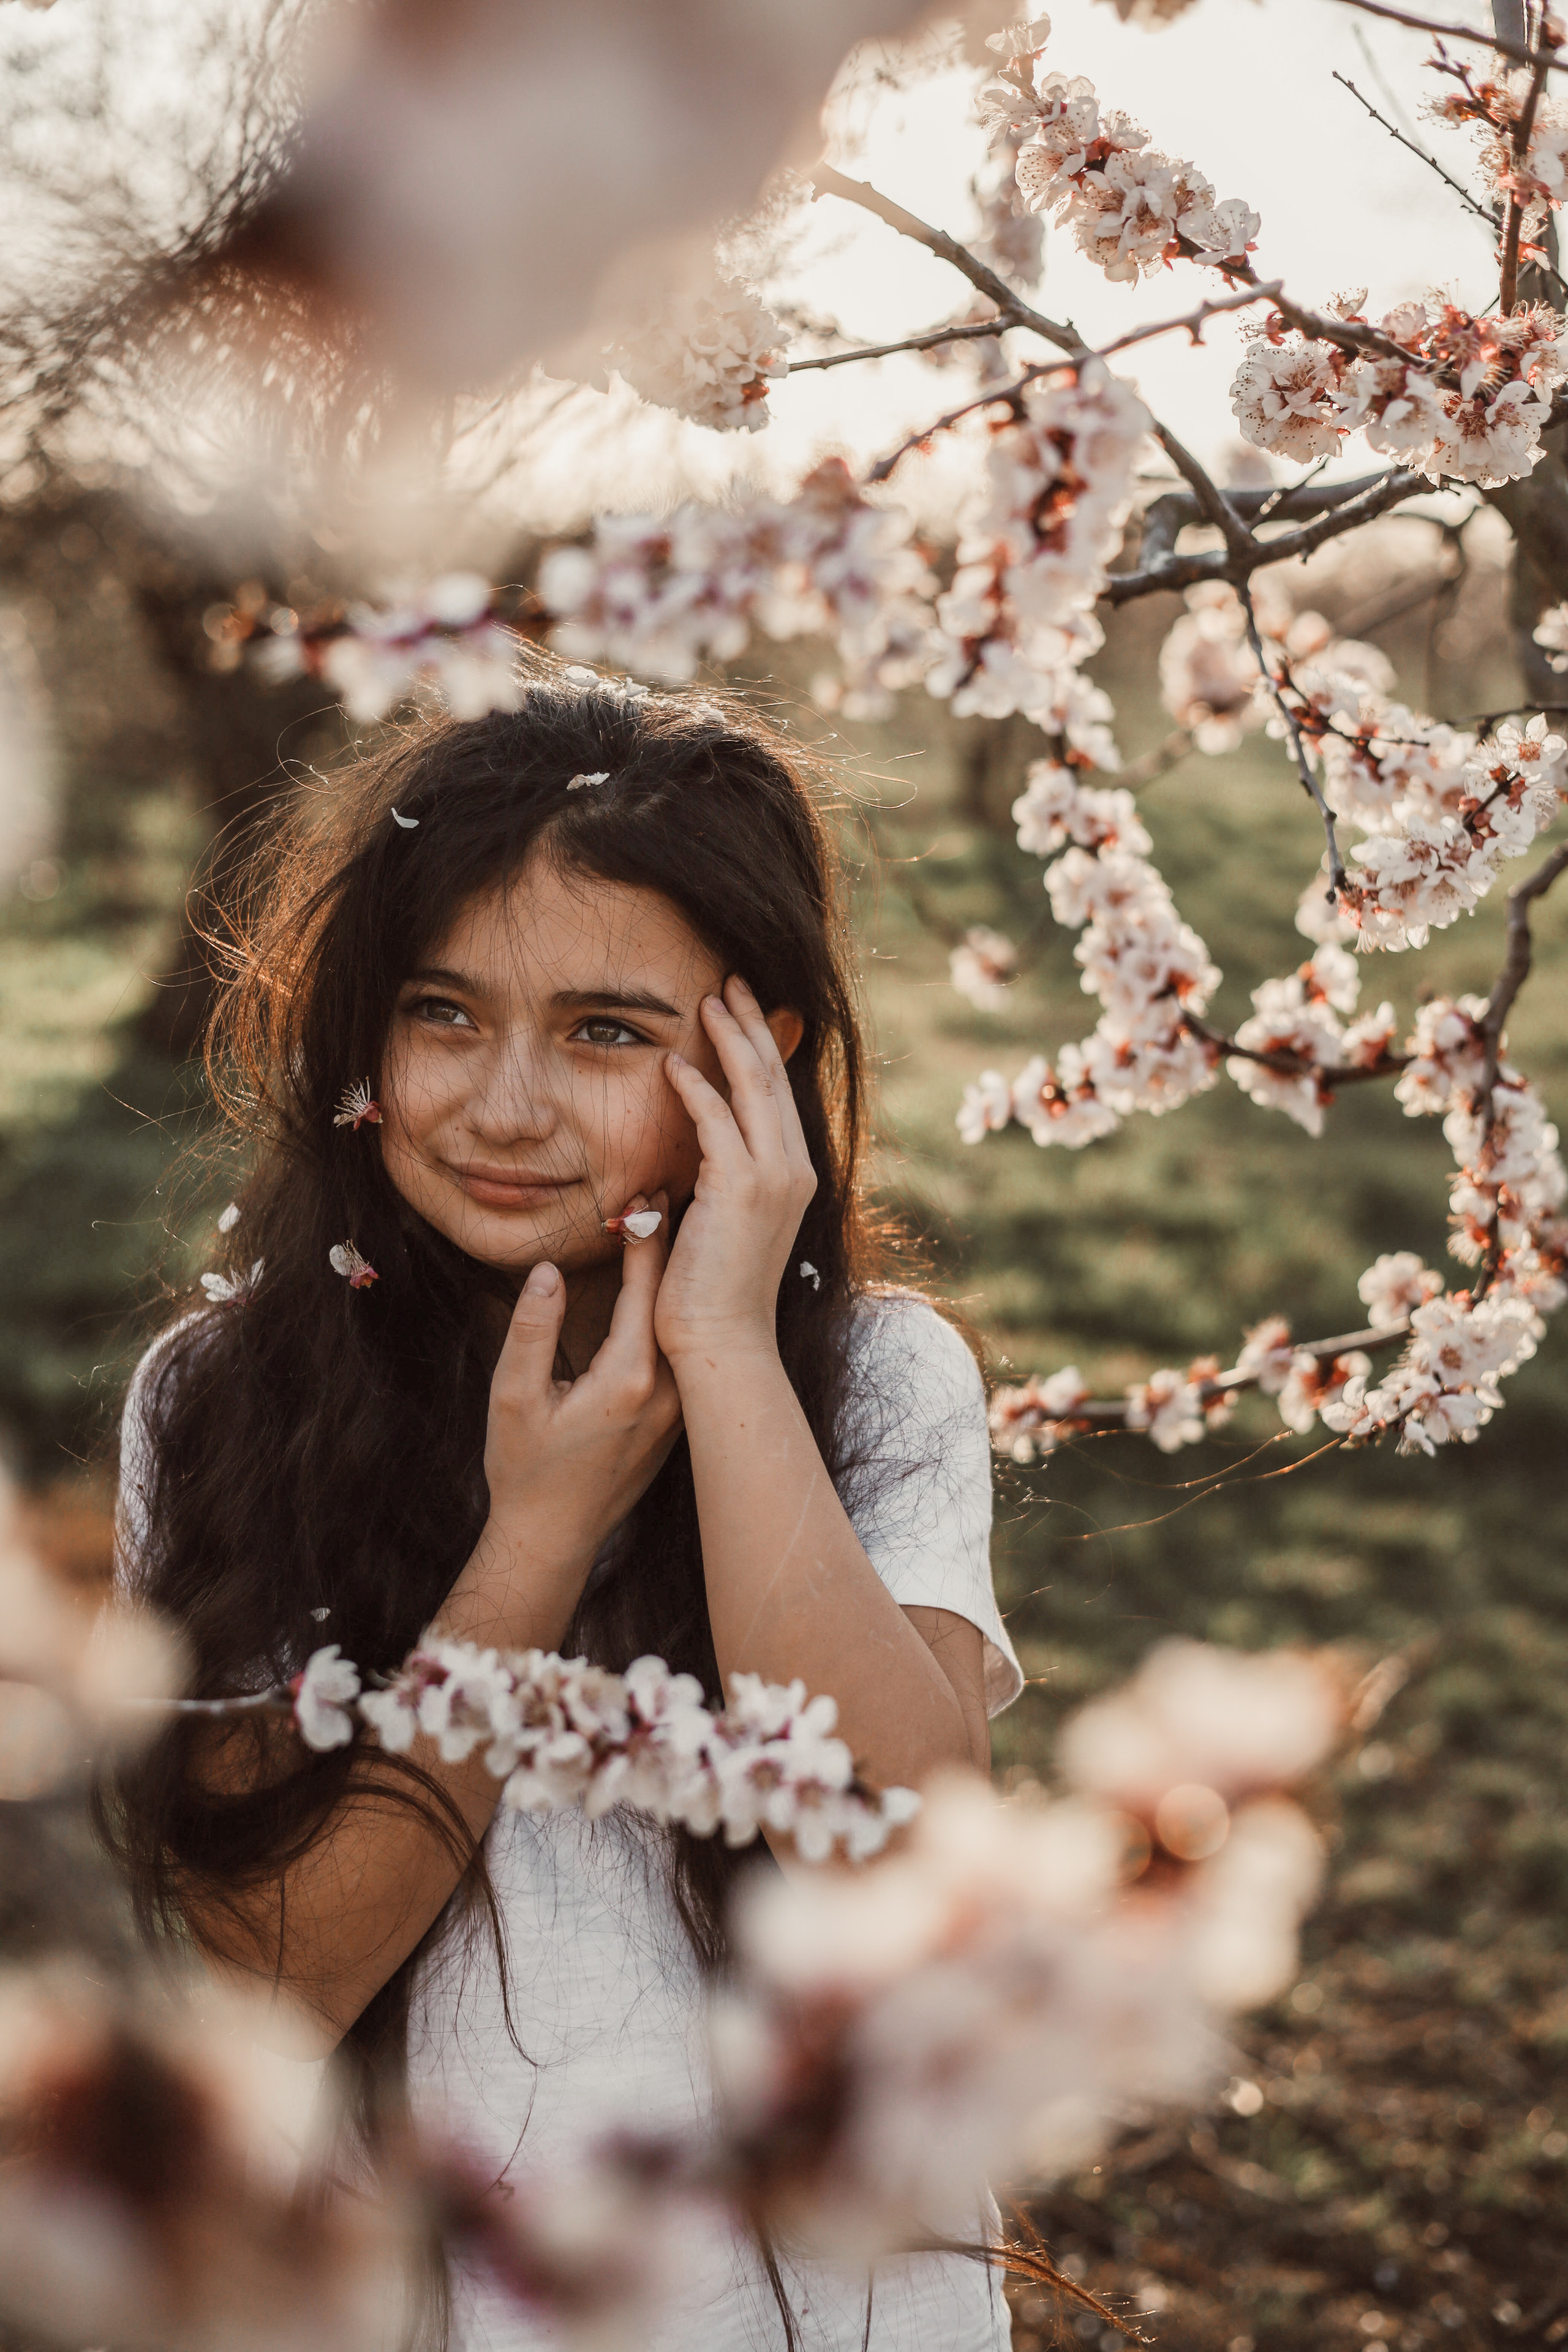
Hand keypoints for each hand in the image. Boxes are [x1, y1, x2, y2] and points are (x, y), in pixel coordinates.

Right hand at [475, 1194, 681, 1631]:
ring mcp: (677, 1408)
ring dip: (674, 1279)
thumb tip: (548, 1270)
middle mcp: (666, 1391)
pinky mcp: (675, 1420)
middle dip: (668, 1245)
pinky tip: (665, 1288)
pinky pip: (680, 1351)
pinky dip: (672, 1313)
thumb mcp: (513, 1397)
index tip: (645, 1191)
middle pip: (673, 1300)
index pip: (644, 1290)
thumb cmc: (525, 1471)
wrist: (553, 1538)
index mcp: (628, 1378)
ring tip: (670, 1226)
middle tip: (663, 1191)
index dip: (645, 1237)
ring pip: (681, 1326)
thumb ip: (532, 1330)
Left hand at [655, 978, 816, 1367]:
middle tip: (729, 984)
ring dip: (728, 1038)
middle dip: (751, 1025)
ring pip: (754, 1086)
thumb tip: (694, 1159)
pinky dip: (696, 1087)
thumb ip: (720, 1183)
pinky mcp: (742, 1186)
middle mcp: (794, 1168)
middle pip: (775, 1077)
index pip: (779, 1096)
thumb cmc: (712, 1293)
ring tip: (706, 1001)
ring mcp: (774, 1176)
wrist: (722, 1342)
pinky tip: (673, 1064)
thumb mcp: (725, 1225)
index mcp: (794, 1176)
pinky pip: (717, 1118)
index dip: (762, 1048)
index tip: (740, 1012)